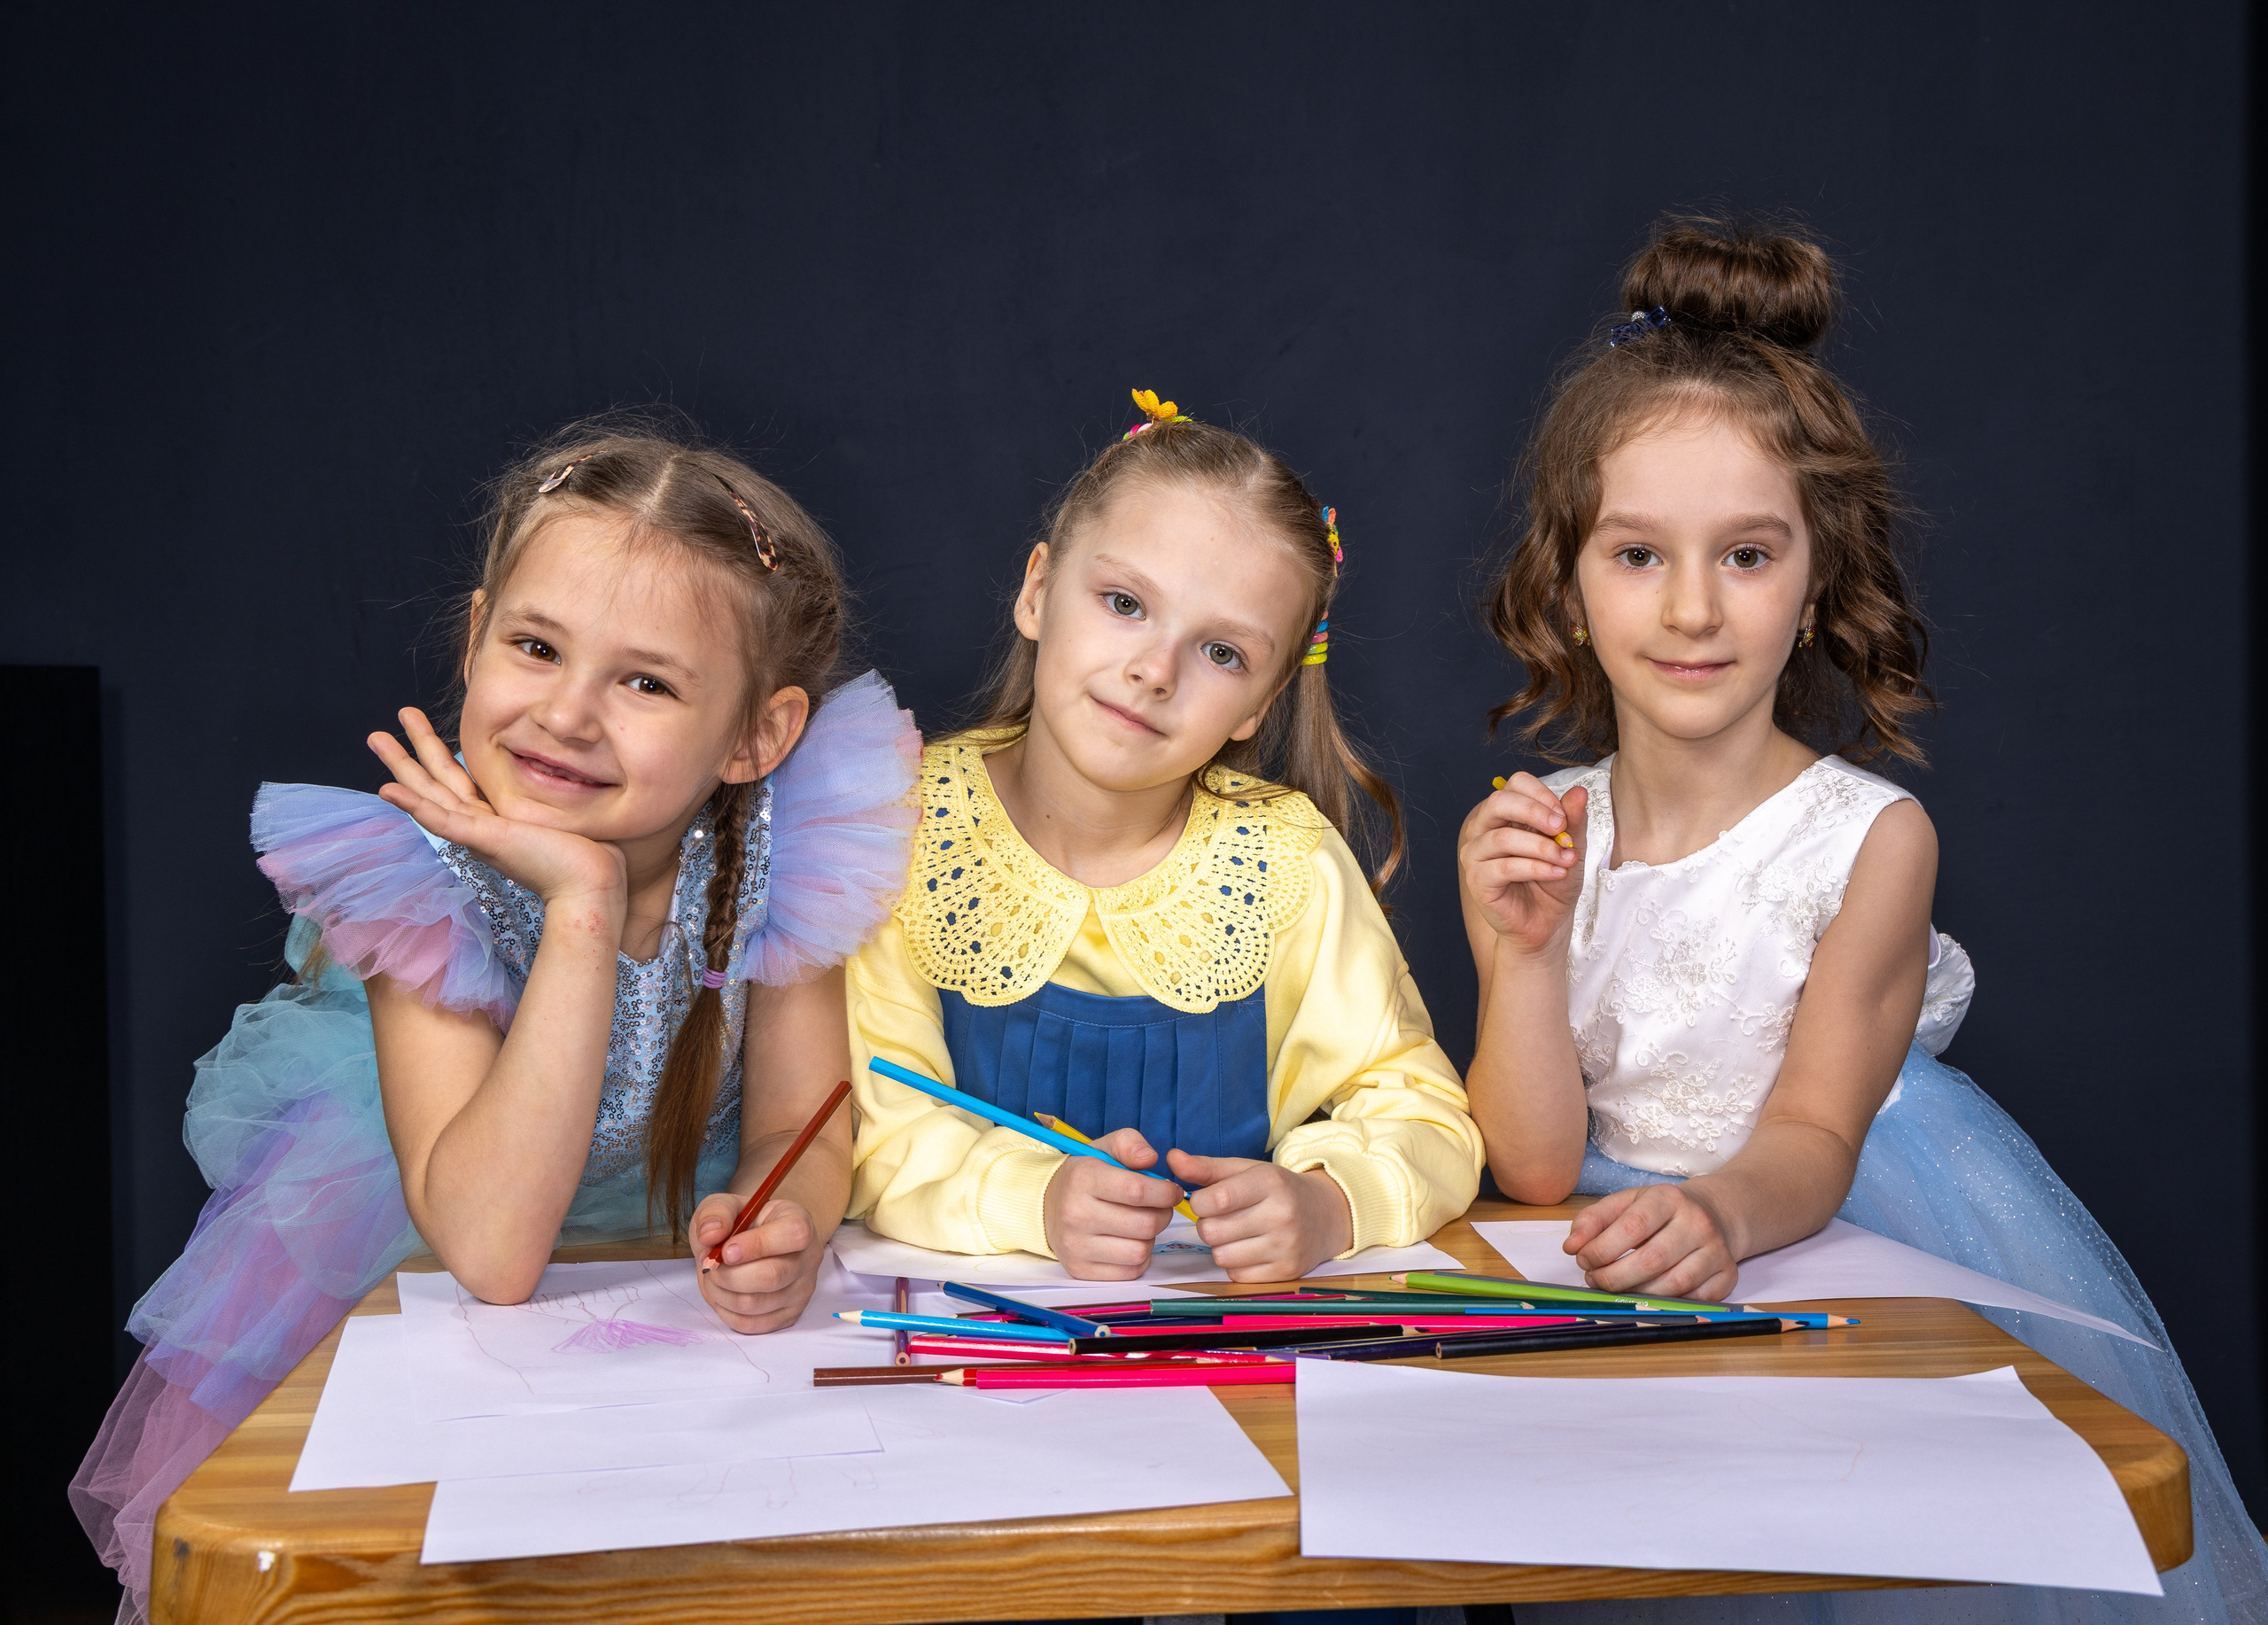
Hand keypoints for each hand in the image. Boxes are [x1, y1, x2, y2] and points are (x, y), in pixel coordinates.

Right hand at [367, 708, 624, 904]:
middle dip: (408, 755)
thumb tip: (566, 783)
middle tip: (377, 733)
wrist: (592, 888)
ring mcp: (478, 833)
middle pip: (435, 783)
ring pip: (430, 792)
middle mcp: (480, 826)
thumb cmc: (588, 859)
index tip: (421, 739)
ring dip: (401, 766)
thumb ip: (550, 804)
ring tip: (375, 737)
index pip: (458, 785)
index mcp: (496, 821)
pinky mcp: (485, 838)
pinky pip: (442, 819)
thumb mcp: (561, 819)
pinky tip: (387, 790)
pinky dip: (413, 805)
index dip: (437, 760)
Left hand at [690, 1194, 824, 1332]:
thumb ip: (716, 1213)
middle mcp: (809, 1257)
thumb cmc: (740, 1224)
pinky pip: (752, 1324)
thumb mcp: (724, 1205)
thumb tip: (711, 1235)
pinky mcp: (790, 1315)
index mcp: (799, 1221)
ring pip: (756, 1304)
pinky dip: (727, 1312)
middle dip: (728, 1275)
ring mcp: (802, 1290)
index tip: (726, 1250)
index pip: (793, 1234)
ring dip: (721, 1293)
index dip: (757, 1244)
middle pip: (772, 1276)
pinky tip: (723, 1295)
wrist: (752, 1245)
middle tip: (709, 1266)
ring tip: (713, 1278)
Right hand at [1042, 1128, 1181, 1278]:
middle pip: (1145, 1224)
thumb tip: (1150, 1158)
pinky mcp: (1080, 1269)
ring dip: (1149, 1238)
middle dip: (1162, 1215)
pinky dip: (1138, 1258)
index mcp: (1083, 1178)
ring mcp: (1076, 1246)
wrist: (1046, 1206)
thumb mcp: (1102, 1149)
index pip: (1137, 1190)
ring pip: (1140, 1251)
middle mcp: (1075, 1214)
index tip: (1171, 1191)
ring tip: (1139, 1224)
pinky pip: (1129, 1271)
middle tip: (1158, 1207)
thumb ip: (1129, 1143)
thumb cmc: (1084, 1177)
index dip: (1165, 1192)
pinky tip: (1128, 1242)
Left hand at [1171, 1151, 1352, 1281]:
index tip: (1205, 1201)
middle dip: (1208, 1225)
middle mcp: (1281, 1214)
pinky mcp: (1286, 1272)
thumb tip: (1170, 1158)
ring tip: (1237, 1234)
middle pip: (1212, 1231)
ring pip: (1221, 1256)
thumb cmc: (1277, 1190)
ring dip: (1220, 1247)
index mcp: (1270, 1182)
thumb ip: (1206, 1167)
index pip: (1216, 1199)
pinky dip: (1236, 1265)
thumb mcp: (1246, 1171)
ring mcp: (1286, 1246)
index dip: (1199, 1203)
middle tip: (1223, 1219)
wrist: (1325, 1216)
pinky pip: (1237, 1276)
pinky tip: (1250, 1250)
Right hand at [1459, 776, 1586, 958]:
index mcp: (1504, 813)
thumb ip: (1573, 820)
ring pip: (1503, 837)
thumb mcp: (1571, 847)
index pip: (1515, 784)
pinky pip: (1505, 867)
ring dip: (1542, 847)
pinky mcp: (1477, 880)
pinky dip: (1536, 869)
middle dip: (1535, 811)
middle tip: (1561, 828)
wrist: (1546, 924)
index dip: (1541, 795)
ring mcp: (1475, 854)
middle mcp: (1483, 828)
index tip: (1565, 816)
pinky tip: (1556, 874)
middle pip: (1499, 801)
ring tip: (1567, 860)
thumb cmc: (1553, 883)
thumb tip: (1579, 792)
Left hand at [1564, 1183, 1740, 1300]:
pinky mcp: (1728, 1275)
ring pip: (1674, 1285)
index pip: (1632, 1227)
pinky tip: (1648, 1296)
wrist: (1712, 1214)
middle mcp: (1697, 1222)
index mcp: (1668, 1198)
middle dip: (1614, 1277)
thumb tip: (1571, 1246)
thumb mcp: (1625, 1204)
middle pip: (1652, 1260)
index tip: (1583, 1260)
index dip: (1602, 1249)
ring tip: (1616, 1288)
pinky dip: (1668, 1303)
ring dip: (1637, 1294)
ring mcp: (1716, 1250)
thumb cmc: (1659, 1212)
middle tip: (1595, 1280)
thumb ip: (1593, 1220)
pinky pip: (1694, 1300)